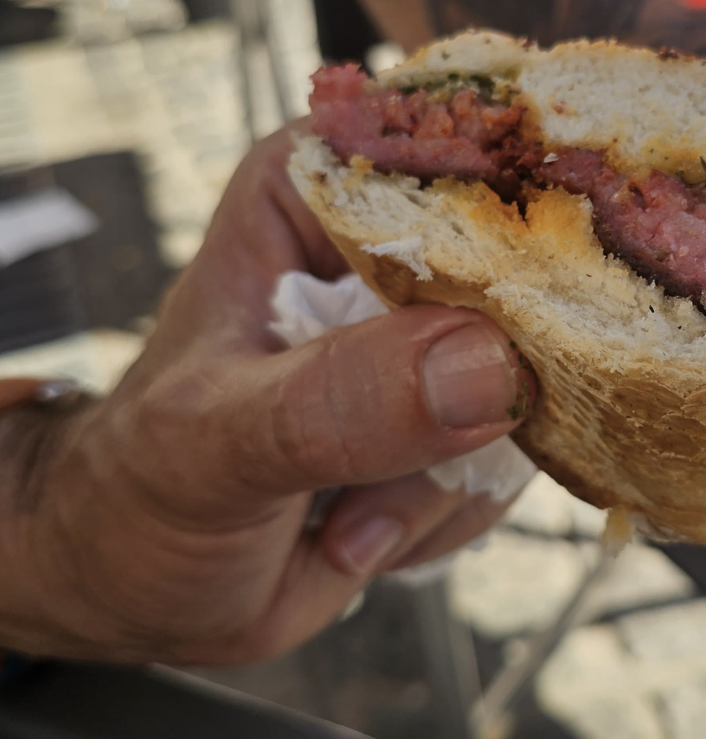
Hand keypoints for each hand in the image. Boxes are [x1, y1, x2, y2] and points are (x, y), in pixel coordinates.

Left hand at [0, 124, 534, 665]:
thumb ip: (340, 398)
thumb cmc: (142, 486)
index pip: (448, 153)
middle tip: (417, 448)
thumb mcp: (218, 438)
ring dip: (447, 470)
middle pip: (523, 269)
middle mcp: (389, 254)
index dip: (506, 214)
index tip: (513, 311)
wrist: (148, 585)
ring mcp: (437, 340)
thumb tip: (489, 365)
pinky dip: (449, 511)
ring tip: (341, 507)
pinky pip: (518, 454)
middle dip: (492, 374)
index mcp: (317, 196)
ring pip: (530, 378)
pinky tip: (362, 526)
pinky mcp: (464, 416)